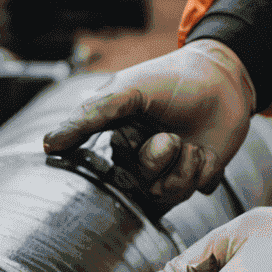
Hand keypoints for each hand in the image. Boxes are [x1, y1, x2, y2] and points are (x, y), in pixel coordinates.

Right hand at [41, 39, 254, 206]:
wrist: (224, 78)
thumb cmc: (170, 79)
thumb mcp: (125, 91)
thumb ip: (89, 116)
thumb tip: (48, 145)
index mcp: (116, 138)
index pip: (104, 169)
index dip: (124, 155)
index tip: (135, 137)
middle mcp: (139, 159)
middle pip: (139, 184)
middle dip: (156, 158)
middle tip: (168, 135)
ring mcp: (169, 170)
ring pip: (168, 193)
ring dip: (184, 164)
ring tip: (190, 143)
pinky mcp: (197, 176)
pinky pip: (195, 190)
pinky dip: (204, 168)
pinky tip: (205, 150)